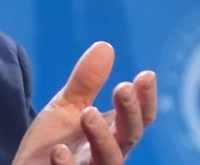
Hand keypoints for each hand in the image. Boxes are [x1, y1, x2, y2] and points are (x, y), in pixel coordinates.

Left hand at [12, 42, 157, 164]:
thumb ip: (86, 82)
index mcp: (111, 134)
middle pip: (129, 138)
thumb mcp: (66, 108)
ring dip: (102, 137)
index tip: (146, 75)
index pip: (138, 119)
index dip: (145, 100)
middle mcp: (107, 155)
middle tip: (121, 87)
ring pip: (109, 161)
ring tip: (88, 112)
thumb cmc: (53, 143)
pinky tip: (59, 150)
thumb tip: (106, 45)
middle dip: (129, 113)